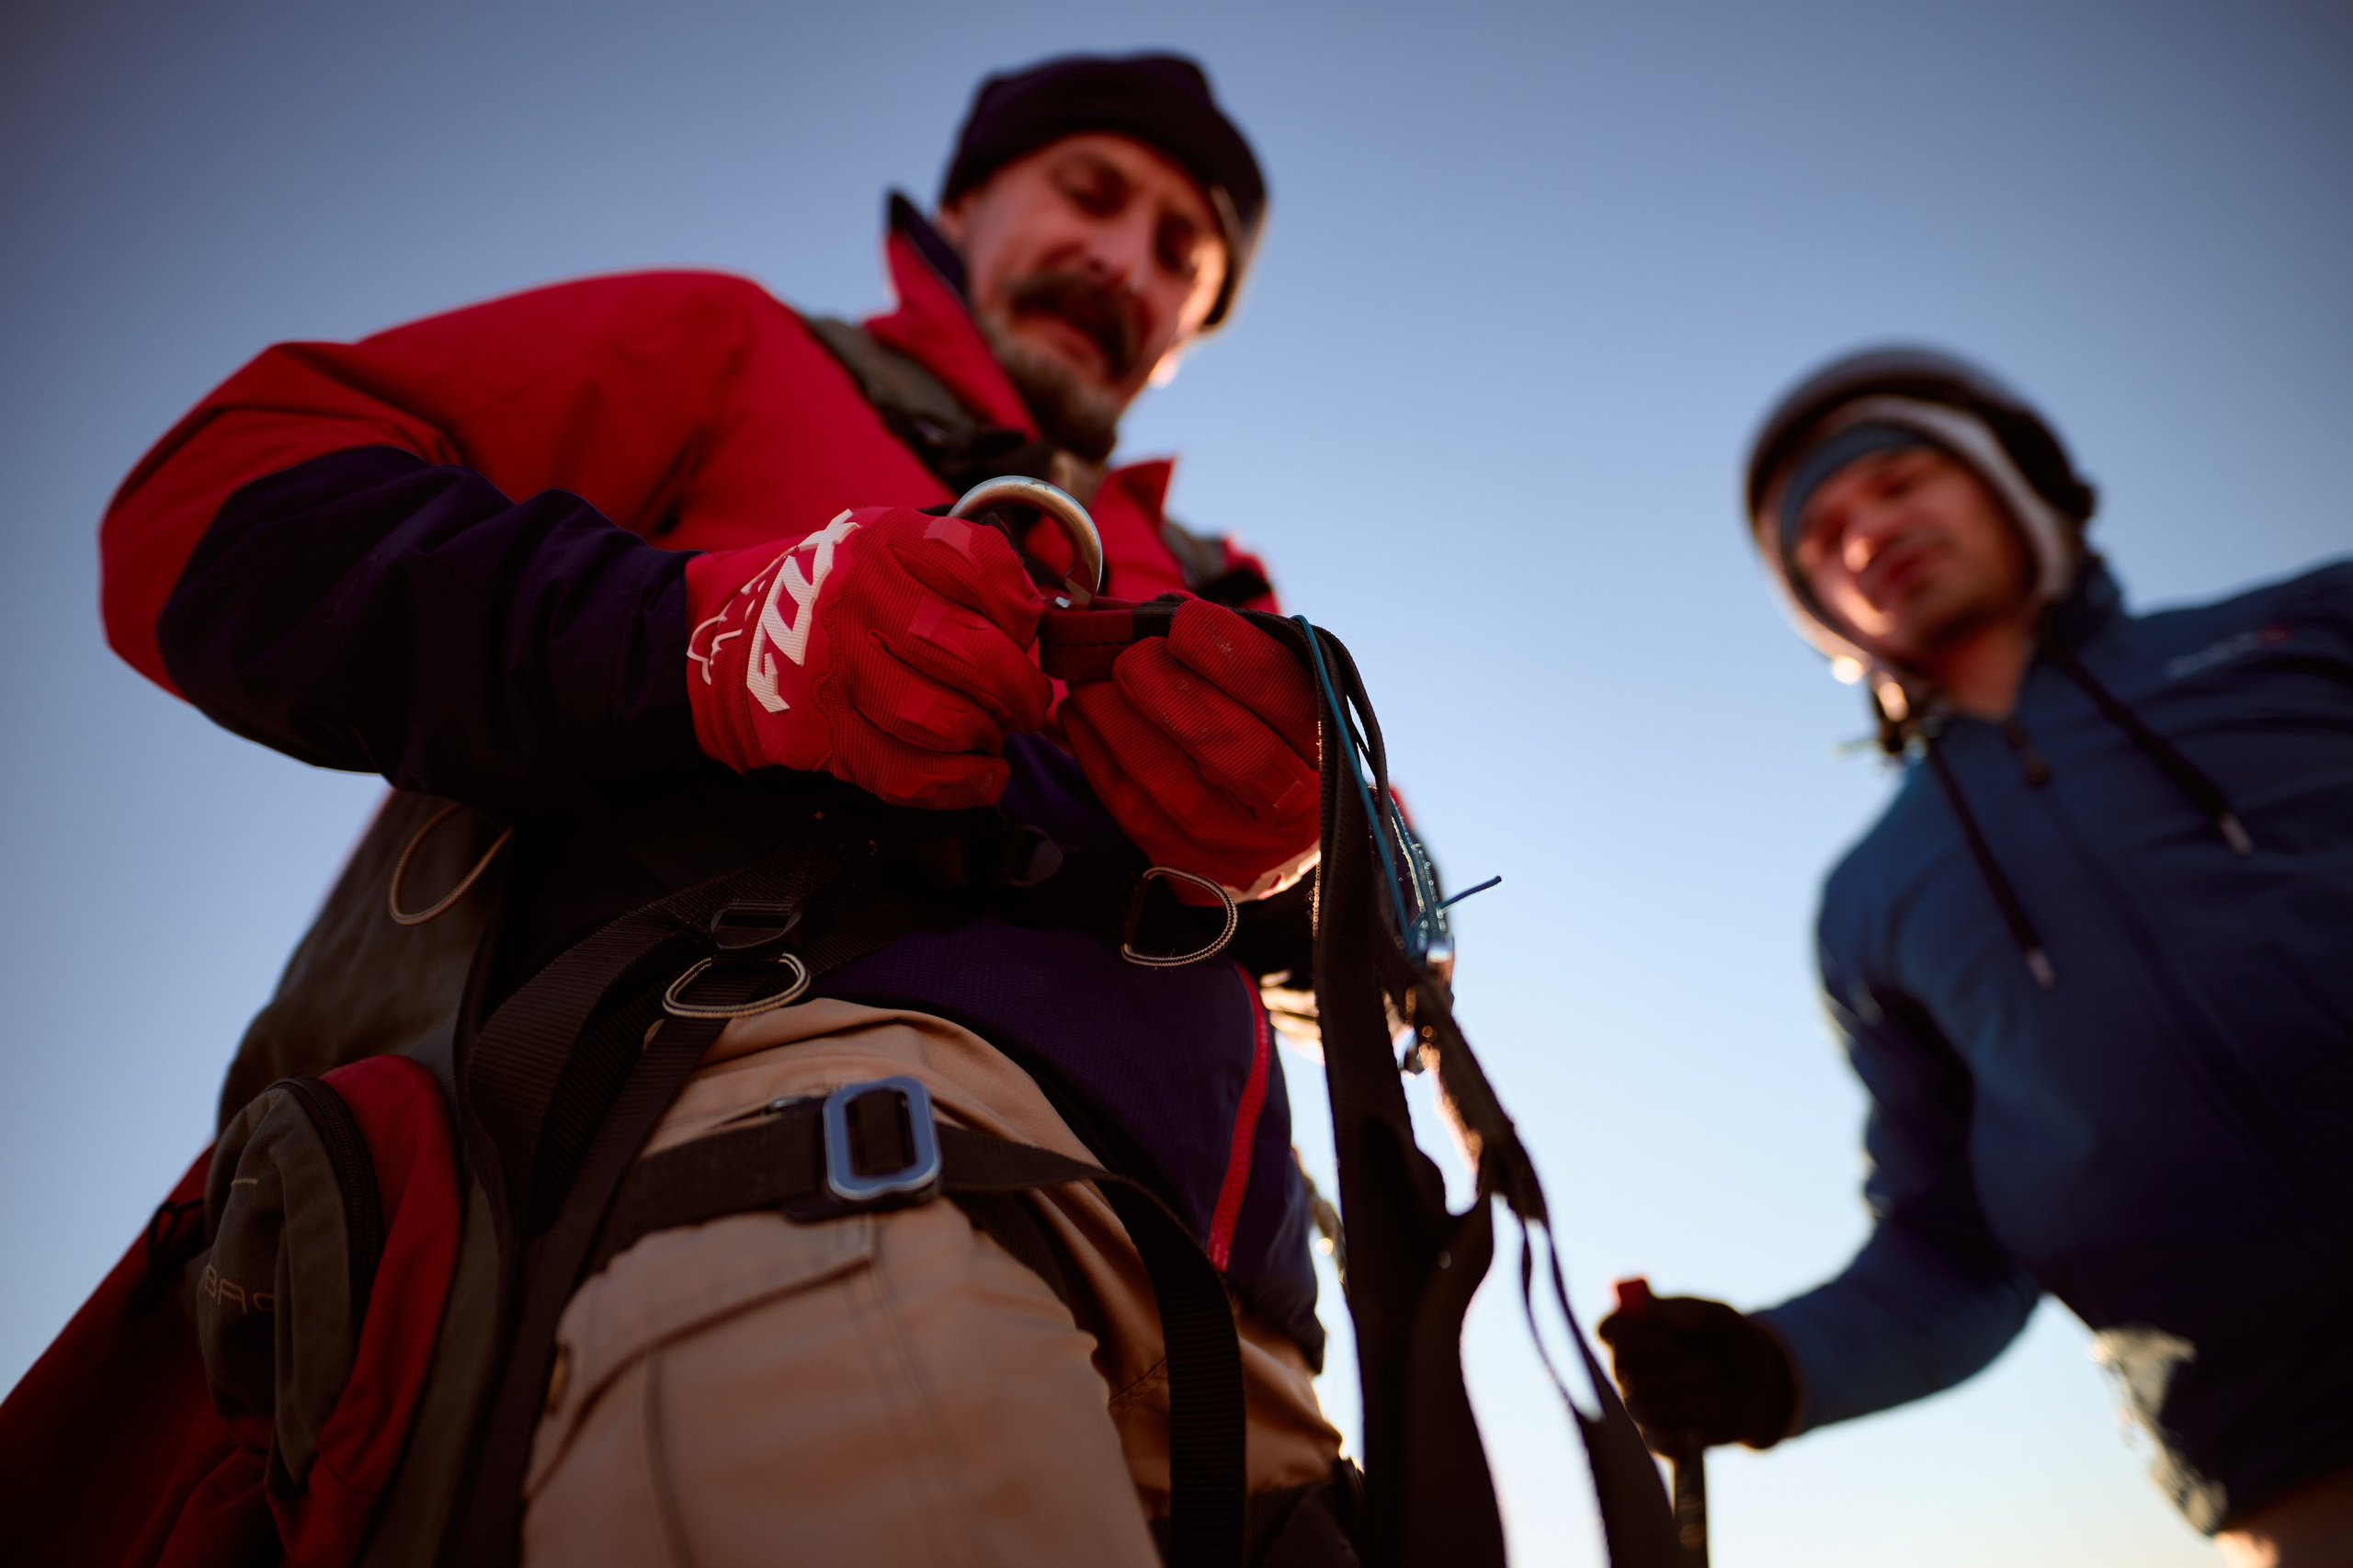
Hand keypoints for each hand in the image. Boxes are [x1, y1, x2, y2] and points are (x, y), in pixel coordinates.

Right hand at [686, 508, 1051, 808]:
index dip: (1021, 609)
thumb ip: (961, 570)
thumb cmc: (837, 600)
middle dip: (1018, 690)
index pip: (981, 563)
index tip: (1025, 633)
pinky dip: (960, 784)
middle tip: (1025, 704)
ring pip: (941, 721)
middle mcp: (849, 597)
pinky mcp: (814, 733)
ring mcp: (826, 668)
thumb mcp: (887, 551)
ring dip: (985, 738)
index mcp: (879, 540)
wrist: (724, 642)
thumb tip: (1042, 622)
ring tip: (989, 734)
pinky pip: (906, 774)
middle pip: (971, 653)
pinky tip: (981, 776)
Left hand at [1058, 598, 1320, 897]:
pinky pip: (1128, 805)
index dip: (1222, 649)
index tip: (1181, 623)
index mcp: (1320, 743)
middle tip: (1128, 657)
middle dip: (1162, 688)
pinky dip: (1095, 752)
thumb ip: (1238, 656)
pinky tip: (1082, 715)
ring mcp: (1234, 839)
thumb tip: (1163, 612)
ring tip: (1089, 681)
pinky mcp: (1184, 861)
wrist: (1280, 850)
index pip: (1275, 689)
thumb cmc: (1276, 749)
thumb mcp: (1282, 701)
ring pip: (1164, 776)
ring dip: (1115, 717)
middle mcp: (1288, 798)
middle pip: (1222, 740)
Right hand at [1596, 1282, 1796, 1450]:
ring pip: (1639, 1407)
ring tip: (1715, 1393)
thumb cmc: (1728, 1339)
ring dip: (1682, 1400)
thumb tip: (1648, 1307)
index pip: (1607, 1330)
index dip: (1632, 1337)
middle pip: (1619, 1371)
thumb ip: (1685, 1310)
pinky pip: (1654, 1442)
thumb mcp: (1717, 1317)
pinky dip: (1678, 1438)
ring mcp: (1641, 1403)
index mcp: (1635, 1329)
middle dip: (1669, 1371)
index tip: (1670, 1341)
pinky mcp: (1659, 1436)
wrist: (1757, 1381)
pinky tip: (1702, 1430)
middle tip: (1707, 1368)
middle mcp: (1629, 1366)